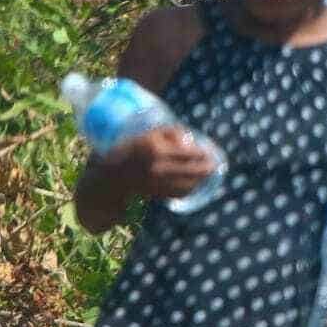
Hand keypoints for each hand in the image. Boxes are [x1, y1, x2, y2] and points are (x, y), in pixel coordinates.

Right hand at [100, 125, 217, 201]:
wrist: (111, 174)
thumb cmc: (132, 148)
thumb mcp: (150, 134)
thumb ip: (171, 133)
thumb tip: (191, 140)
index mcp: (156, 149)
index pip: (187, 153)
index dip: (202, 154)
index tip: (210, 152)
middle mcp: (158, 167)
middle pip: (191, 170)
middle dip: (206, 168)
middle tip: (214, 165)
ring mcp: (157, 183)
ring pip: (186, 184)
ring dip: (200, 180)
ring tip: (207, 174)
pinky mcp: (156, 194)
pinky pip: (178, 193)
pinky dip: (189, 189)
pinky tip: (194, 185)